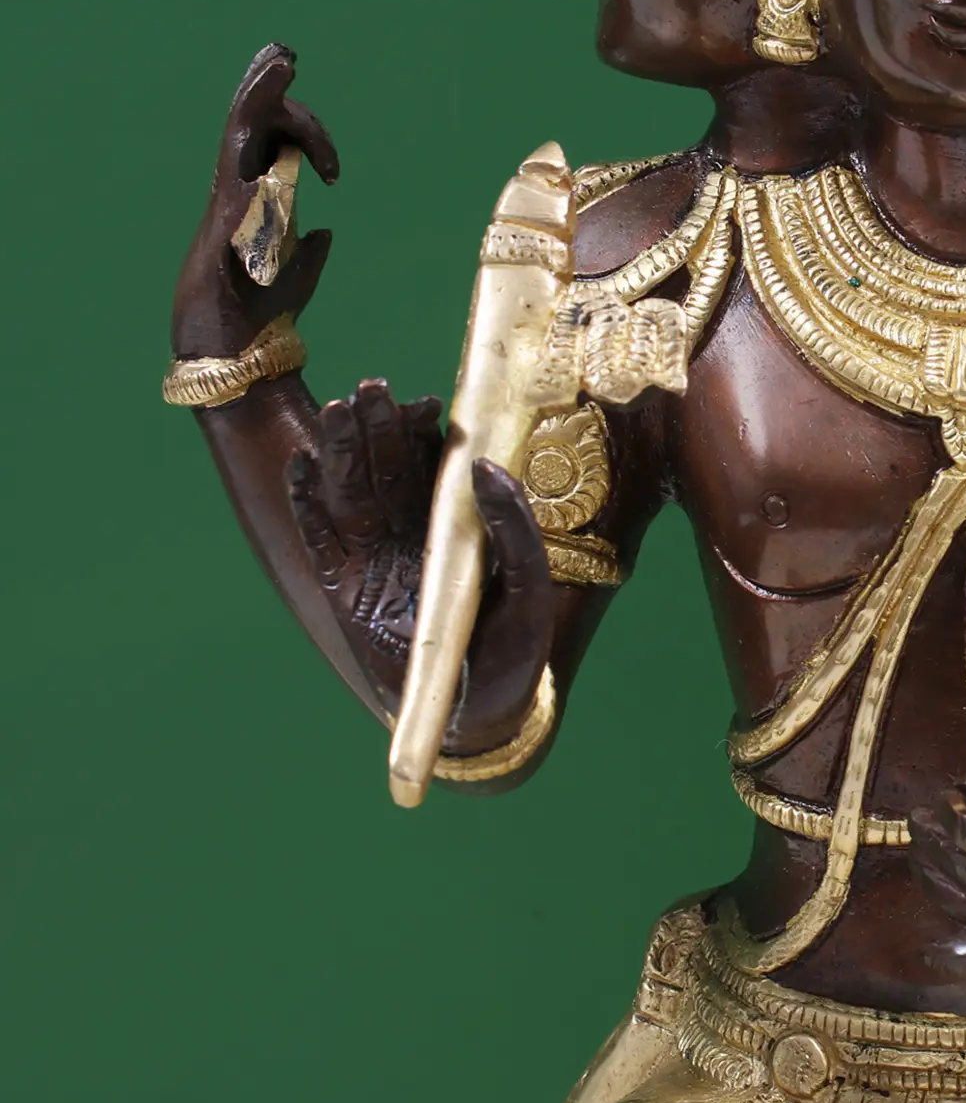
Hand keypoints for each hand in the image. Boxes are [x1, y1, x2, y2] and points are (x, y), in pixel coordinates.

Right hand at [171, 43, 340, 358]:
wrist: (234, 353)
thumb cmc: (259, 318)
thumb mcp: (296, 280)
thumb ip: (309, 255)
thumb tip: (326, 232)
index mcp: (259, 203)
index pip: (276, 144)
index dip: (308, 136)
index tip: (336, 175)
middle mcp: (239, 195)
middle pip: (254, 125)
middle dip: (269, 88)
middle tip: (286, 55)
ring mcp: (228, 205)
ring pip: (240, 133)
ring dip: (259, 96)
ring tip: (279, 63)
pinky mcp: (224, 225)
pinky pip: (238, 171)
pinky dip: (258, 134)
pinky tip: (274, 115)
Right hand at [286, 381, 556, 750]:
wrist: (478, 714)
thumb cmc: (513, 652)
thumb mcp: (527, 587)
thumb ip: (516, 530)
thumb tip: (486, 466)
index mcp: (454, 526)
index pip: (433, 467)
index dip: (425, 433)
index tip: (424, 401)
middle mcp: (410, 533)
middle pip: (387, 468)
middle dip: (378, 428)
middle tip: (373, 388)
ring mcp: (374, 559)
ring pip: (351, 491)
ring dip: (341, 450)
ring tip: (339, 410)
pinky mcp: (344, 587)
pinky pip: (319, 536)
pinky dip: (307, 502)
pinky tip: (302, 465)